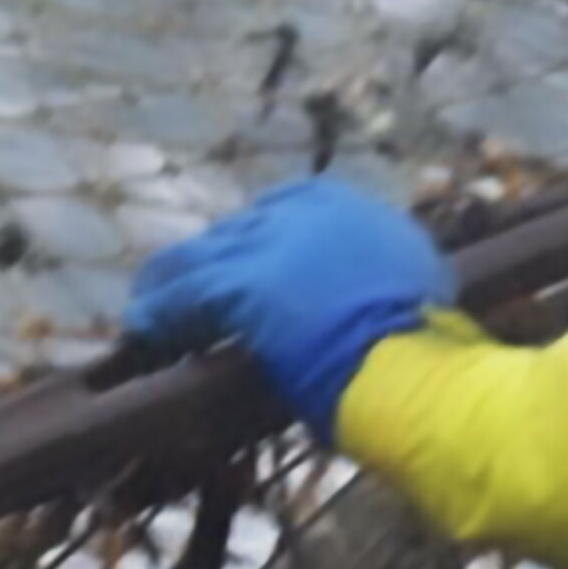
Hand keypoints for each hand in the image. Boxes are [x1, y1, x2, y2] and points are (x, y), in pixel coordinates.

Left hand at [128, 175, 448, 425]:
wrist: (411, 362)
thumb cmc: (426, 342)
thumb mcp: (419, 287)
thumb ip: (390, 277)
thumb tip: (400, 291)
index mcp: (354, 210)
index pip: (291, 206)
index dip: (262, 235)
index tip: (250, 259)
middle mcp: (306, 215)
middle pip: (239, 228)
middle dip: (215, 258)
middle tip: (193, 287)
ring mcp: (269, 244)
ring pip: (201, 255)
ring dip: (173, 282)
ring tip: (148, 306)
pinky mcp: (238, 283)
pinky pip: (183, 293)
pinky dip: (160, 312)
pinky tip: (141, 329)